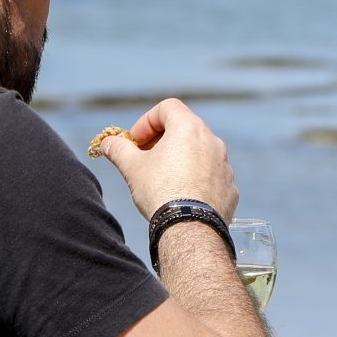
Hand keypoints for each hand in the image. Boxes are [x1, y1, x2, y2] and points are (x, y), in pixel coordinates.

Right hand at [98, 98, 238, 220]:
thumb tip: (106, 143)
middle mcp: (212, 141)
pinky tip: (181, 196)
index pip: (167, 108)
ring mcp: (224, 164)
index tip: (135, 142)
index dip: (146, 121)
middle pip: (184, 129)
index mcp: (189, 128)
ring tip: (162, 180)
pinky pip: (210, 175)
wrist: (190, 229)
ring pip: (199, 152)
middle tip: (145, 159)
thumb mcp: (132, 168)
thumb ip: (118, 149)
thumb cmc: (160, 192)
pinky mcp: (230, 186)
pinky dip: (195, 179)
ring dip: (180, 159)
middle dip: (161, 140)